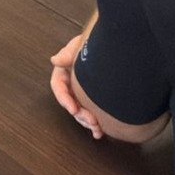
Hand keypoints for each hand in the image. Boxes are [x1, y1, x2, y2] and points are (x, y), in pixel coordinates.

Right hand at [50, 24, 101, 138]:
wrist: (119, 47)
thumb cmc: (95, 43)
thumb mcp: (81, 45)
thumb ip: (68, 52)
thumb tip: (54, 60)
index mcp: (65, 71)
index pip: (59, 86)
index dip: (64, 99)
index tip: (73, 109)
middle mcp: (73, 83)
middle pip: (71, 103)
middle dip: (79, 115)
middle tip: (91, 121)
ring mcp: (84, 93)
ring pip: (81, 111)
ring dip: (87, 122)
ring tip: (97, 128)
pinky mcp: (96, 100)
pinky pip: (93, 113)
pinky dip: (96, 124)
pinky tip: (100, 132)